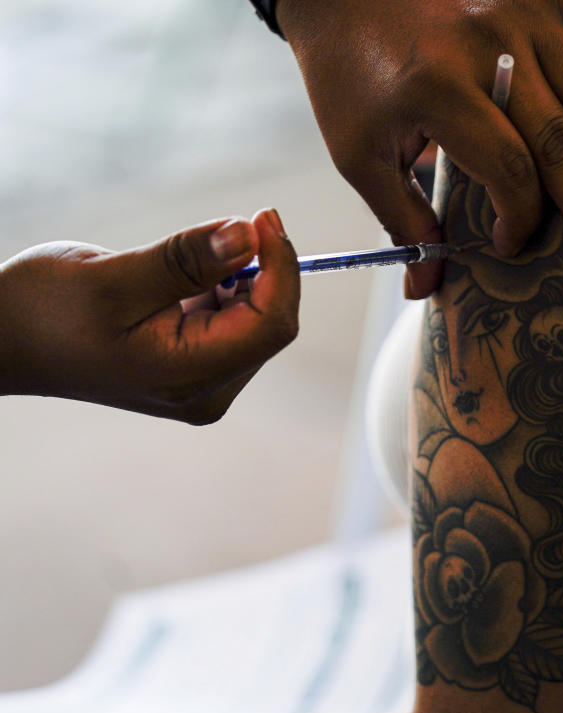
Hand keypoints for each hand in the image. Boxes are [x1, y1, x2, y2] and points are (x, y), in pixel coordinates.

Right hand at [0, 209, 299, 423]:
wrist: (4, 340)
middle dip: (260, 271)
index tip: (264, 217)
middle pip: (269, 323)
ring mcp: (202, 383)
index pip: (272, 325)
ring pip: (253, 319)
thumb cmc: (43, 313)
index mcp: (191, 378)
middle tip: (232, 225)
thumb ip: (188, 260)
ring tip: (178, 264)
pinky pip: (230, 321)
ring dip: (237, 278)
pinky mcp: (194, 366)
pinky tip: (179, 280)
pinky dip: (220, 288)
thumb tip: (249, 235)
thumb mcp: (114, 278)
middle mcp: (207, 390)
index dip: (281, 268)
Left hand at [276, 0, 562, 298]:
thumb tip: (426, 286)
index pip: (507, 170)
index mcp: (439, 91)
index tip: (512, 246)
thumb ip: (401, 219)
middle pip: (559, 139)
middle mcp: (488, 47)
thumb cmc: (351, 76)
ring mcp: (518, 15)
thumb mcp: (358, 154)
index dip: (519, 219)